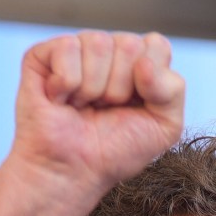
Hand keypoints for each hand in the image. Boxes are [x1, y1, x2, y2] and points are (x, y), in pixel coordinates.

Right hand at [7, 31, 186, 206]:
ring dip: (93, 89)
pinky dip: (67, 84)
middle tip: (104, 109)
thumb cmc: (117, 151)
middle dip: (119, 88)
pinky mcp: (44, 54)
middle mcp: (109, 50)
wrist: (74, 172)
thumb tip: (143, 62)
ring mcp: (77, 49)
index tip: (134, 107)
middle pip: (129, 44)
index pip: (156, 45)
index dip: (149, 82)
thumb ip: (172, 90)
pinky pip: (67, 47)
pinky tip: (60, 99)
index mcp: (139, 62)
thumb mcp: (164, 127)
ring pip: (98, 43)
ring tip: (82, 106)